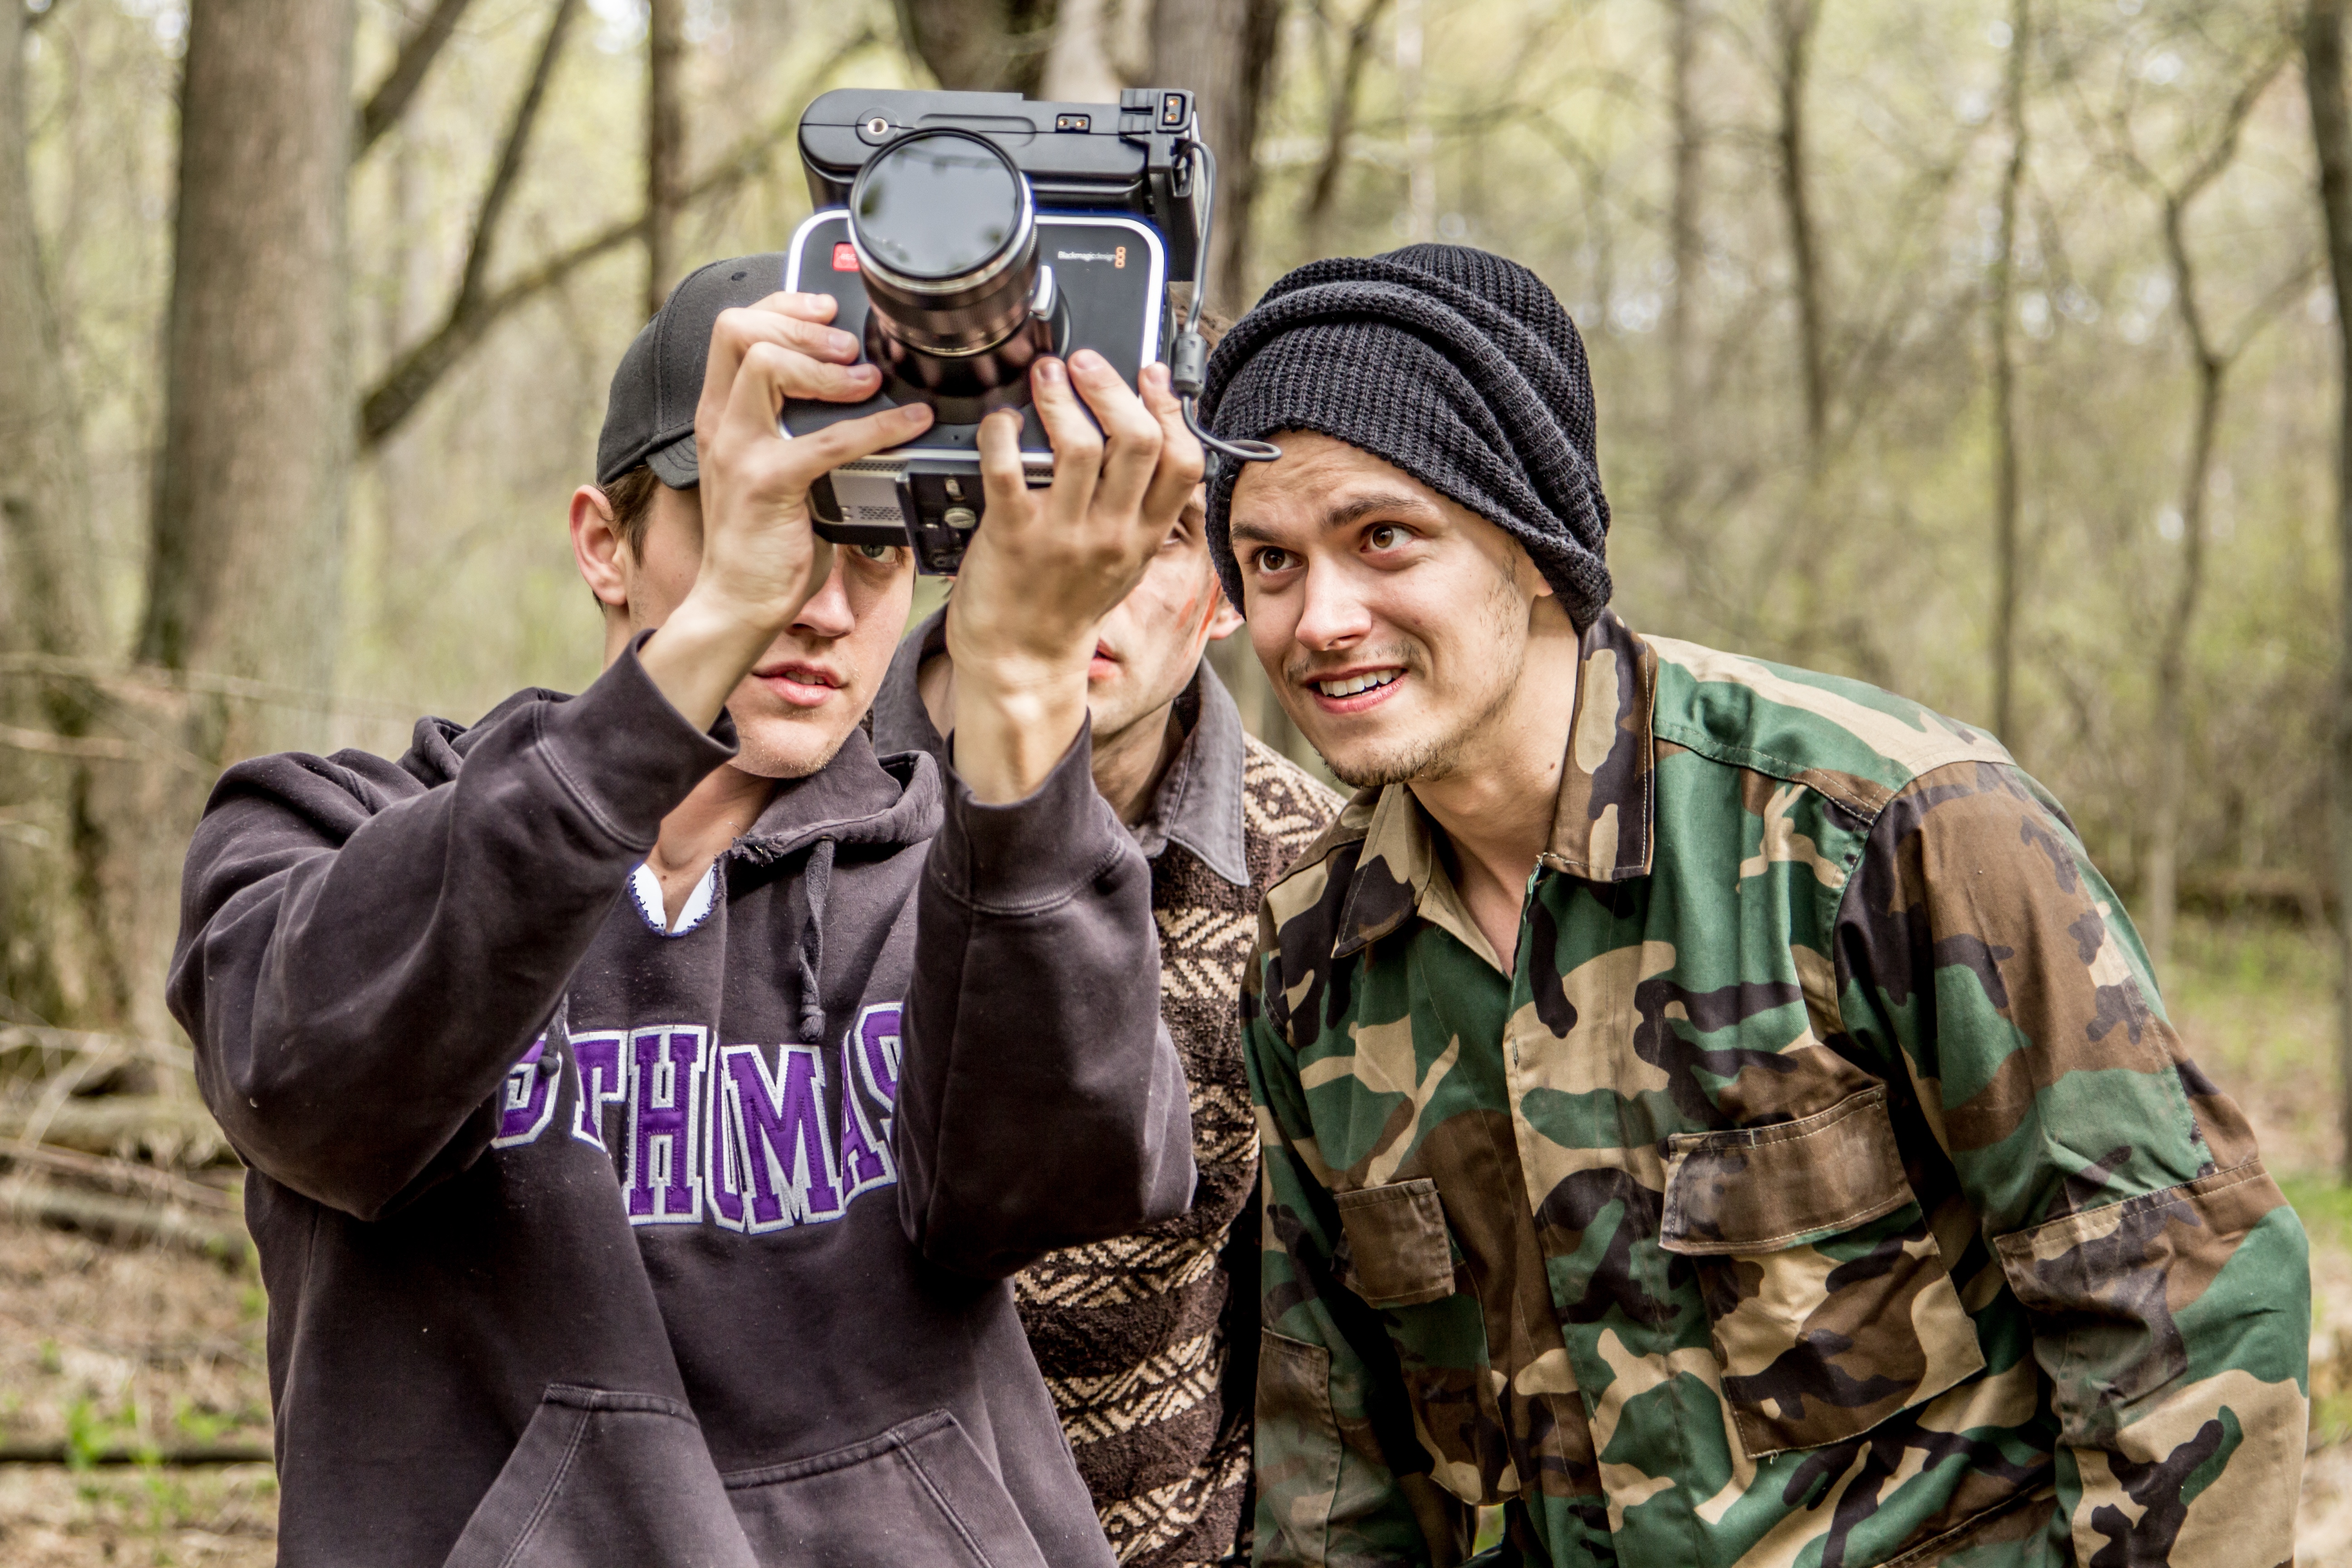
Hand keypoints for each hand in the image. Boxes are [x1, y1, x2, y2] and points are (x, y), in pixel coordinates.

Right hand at [641, 293, 931, 728]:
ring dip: (828, 365)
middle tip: (849, 347)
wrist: (737, 604)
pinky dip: (878, 425)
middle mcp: (721, 423)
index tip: (826, 310)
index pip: (733, 329)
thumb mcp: (773, 470)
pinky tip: (911, 424)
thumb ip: (795, 431)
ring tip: (869, 380)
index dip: (781, 306)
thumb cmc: (764, 542)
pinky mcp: (768, 484)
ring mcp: (739, 451)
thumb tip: (856, 399)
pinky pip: (827, 438)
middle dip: (802, 324)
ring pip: (766, 365)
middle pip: (739, 329)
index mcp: (721, 415)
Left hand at [945, 351, 1202, 801]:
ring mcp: (1062, 535)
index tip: (1150, 375)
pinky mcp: (1011, 535)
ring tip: (1046, 375)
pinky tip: (1003, 420)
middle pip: (1137, 441)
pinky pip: (1009, 466)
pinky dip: (1003, 430)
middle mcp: (1110, 534)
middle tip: (1085, 361)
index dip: (1170, 409)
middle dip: (1112, 386)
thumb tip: (1150, 442)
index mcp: (1142, 537)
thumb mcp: (1123, 563)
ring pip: (1077, 444)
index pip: (1182, 462)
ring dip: (1059, 396)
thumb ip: (1139, 510)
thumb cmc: (1064, 608)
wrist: (1019, 663)